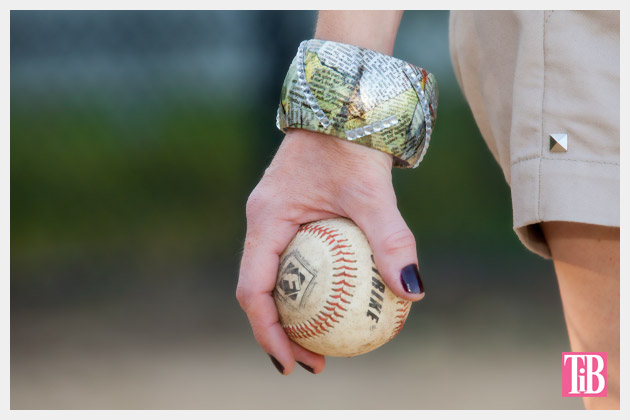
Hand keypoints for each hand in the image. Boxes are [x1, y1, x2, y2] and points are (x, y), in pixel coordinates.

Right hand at [236, 129, 424, 374]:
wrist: (343, 104)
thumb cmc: (351, 143)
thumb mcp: (373, 193)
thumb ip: (392, 239)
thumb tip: (413, 291)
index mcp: (267, 220)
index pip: (254, 290)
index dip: (268, 332)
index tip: (293, 362)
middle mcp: (263, 222)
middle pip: (261, 292)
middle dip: (283, 332)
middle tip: (317, 361)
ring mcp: (275, 218)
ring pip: (275, 278)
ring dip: (294, 313)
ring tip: (327, 339)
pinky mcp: (292, 214)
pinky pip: (294, 261)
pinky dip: (310, 287)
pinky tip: (341, 297)